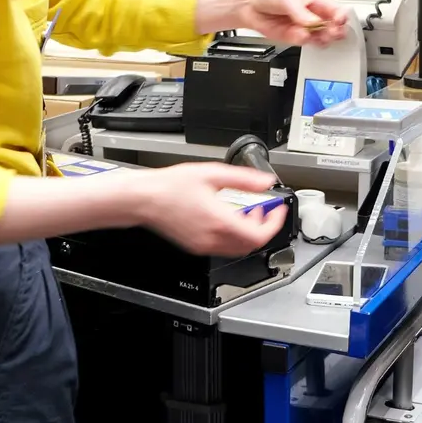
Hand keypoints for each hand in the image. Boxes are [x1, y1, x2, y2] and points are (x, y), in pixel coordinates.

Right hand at [140, 163, 287, 256]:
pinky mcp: (195, 246)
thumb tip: (265, 182)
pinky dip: (232, 236)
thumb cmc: (170, 186)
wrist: (144, 199)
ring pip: (237, 248)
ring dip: (248, 233)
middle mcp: (212, 238)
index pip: (258, 235)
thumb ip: (243, 178)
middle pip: (250, 244)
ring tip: (246, 213)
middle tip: (263, 210)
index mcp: (219, 221)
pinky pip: (222, 247)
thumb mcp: (212, 174)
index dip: (273, 224)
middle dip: (262, 227)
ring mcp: (203, 245)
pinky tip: (227, 218)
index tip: (277, 210)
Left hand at [195, 0, 347, 45]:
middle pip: (332, 26)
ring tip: (319, 37)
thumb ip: (301, 12)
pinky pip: (305, 43)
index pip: (335, 9)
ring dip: (322, 39)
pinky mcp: (295, 38)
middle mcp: (313, 15)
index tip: (339, 22)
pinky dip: (304, 41)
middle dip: (334, 31)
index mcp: (316, 0)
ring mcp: (304, 27)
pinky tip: (302, 37)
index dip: (340, 17)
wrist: (249, 5)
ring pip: (321, 37)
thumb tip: (311, 23)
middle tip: (332, 33)